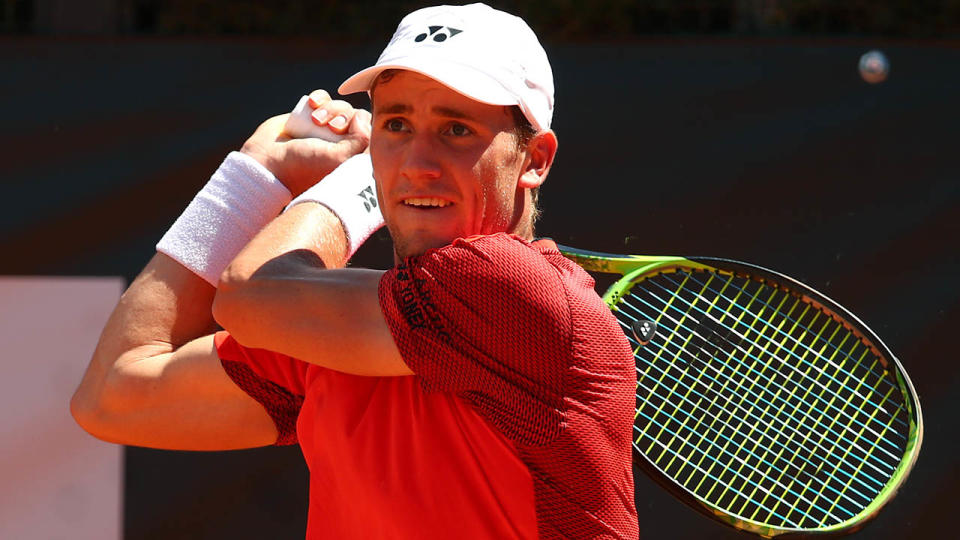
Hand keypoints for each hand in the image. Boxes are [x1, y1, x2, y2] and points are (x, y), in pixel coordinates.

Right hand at [240, 90, 371, 196]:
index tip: (346, 134)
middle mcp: (343, 143)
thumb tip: (362, 118)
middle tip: (331, 128)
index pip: (372, 134)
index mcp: (354, 158)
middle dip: (344, 117)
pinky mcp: (311, 116)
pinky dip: (320, 98)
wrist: (269, 161)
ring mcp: (326, 129)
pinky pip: (324, 98)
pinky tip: (311, 104)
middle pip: (357, 116)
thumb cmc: (305, 166)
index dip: (362, 127)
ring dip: (331, 108)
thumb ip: (360, 140)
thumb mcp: (339, 159)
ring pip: (341, 106)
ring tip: (315, 120)